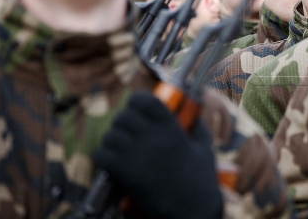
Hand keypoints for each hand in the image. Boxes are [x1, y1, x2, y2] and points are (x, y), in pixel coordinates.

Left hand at [93, 91, 222, 218]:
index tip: (139, 106)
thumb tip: (192, 113)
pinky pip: (101, 155)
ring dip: (113, 139)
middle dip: (124, 121)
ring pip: (110, 135)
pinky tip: (113, 162)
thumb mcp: (205, 148)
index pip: (145, 100)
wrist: (192, 210)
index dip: (138, 100)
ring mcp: (137, 155)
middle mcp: (152, 137)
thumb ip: (198, 126)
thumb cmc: (201, 180)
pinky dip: (104, 156)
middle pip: (124, 116)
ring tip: (121, 147)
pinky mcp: (125, 173)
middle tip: (129, 130)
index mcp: (171, 128)